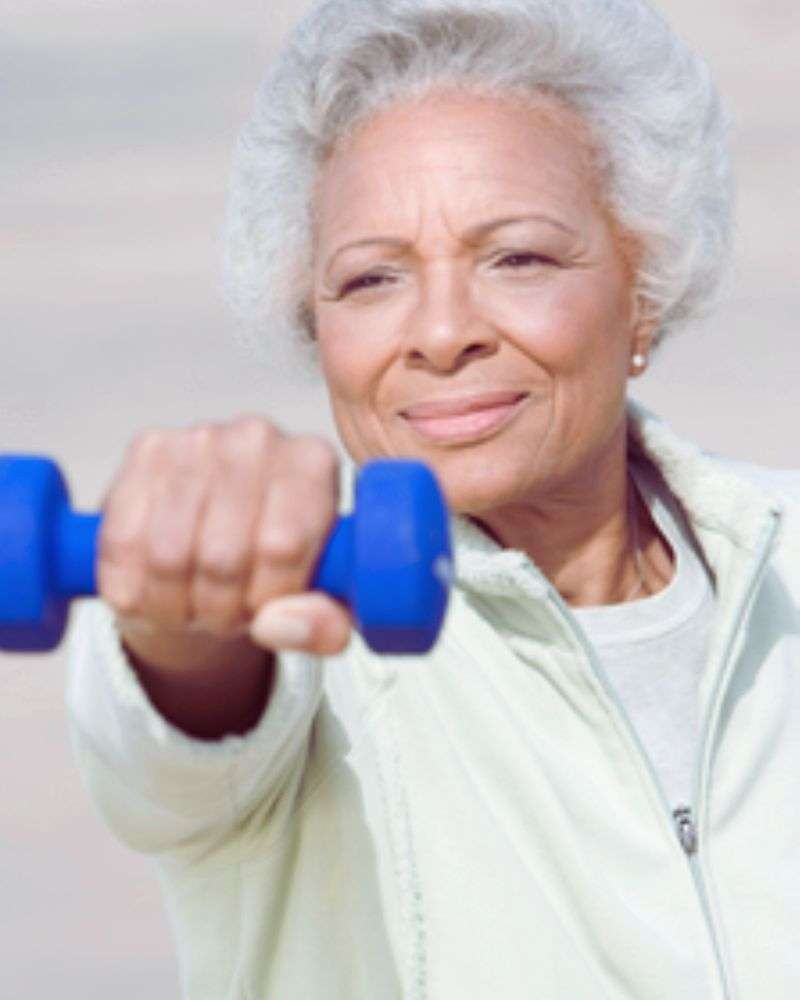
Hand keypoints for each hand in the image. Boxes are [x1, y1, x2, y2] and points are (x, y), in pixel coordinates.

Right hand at [98, 415, 352, 665]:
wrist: (220, 537)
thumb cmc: (277, 568)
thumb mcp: (321, 606)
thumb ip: (322, 625)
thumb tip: (276, 625)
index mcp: (313, 465)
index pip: (281, 548)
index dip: (265, 600)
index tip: (263, 611)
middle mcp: (259, 439)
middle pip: (222, 557)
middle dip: (218, 610)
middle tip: (222, 617)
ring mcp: (199, 439)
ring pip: (168, 556)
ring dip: (173, 605)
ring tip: (191, 606)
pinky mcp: (146, 450)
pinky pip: (123, 542)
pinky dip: (131, 588)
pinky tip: (151, 591)